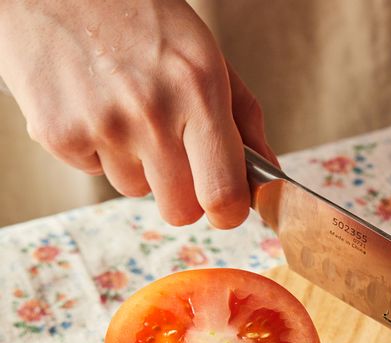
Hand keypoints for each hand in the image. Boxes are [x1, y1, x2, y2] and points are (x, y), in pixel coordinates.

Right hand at [0, 0, 276, 228]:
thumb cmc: (138, 17)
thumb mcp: (205, 54)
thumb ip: (243, 119)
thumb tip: (268, 173)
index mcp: (200, 90)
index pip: (223, 194)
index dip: (228, 212)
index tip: (225, 207)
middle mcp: (152, 112)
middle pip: (180, 211)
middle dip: (182, 194)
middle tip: (172, 154)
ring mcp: (103, 126)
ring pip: (135, 190)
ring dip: (136, 164)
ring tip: (124, 110)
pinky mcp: (59, 134)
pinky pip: (94, 172)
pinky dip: (95, 148)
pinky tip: (92, 104)